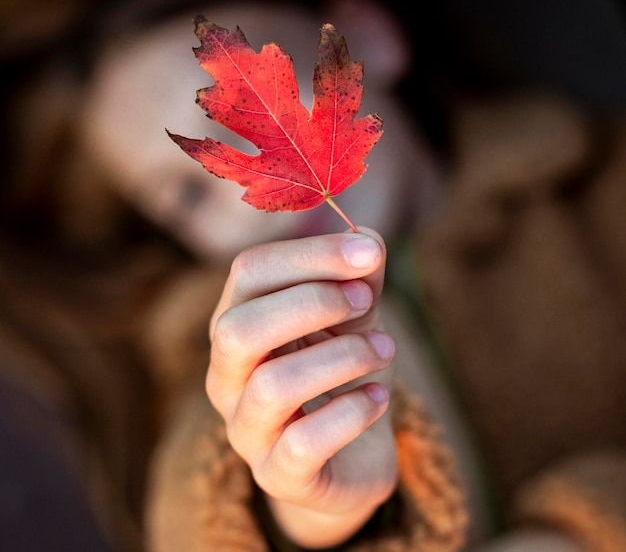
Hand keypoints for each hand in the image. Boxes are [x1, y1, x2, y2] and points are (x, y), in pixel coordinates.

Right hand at [206, 227, 396, 547]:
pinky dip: (353, 411)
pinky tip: (380, 398)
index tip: (368, 252)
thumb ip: (358, 276)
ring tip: (385, 348)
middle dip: (312, 303)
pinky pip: (304, 442)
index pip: (248, 272)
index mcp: (236, 322)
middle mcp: (226, 375)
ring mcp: (246, 429)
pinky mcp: (277, 475)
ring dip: (343, 356)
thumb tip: (368, 243)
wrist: (350, 451)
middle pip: (238, 328)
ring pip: (273, 385)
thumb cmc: (343, 369)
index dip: (309, 254)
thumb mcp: (355, 314)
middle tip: (366, 300)